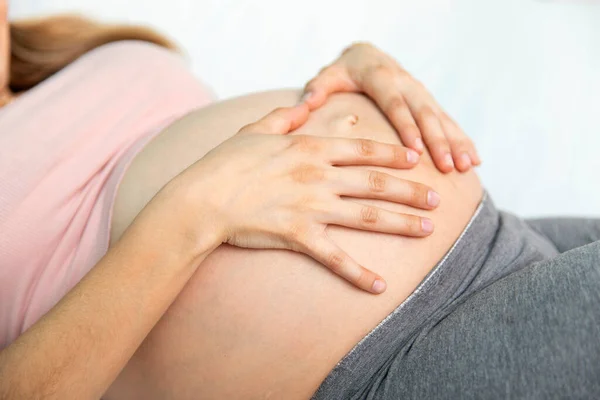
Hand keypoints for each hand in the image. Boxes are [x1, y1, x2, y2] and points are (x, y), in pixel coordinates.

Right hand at [173, 104, 439, 293]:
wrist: (203, 197)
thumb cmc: (225, 162)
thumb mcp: (255, 129)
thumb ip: (284, 115)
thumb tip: (305, 103)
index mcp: (310, 147)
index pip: (363, 150)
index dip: (393, 156)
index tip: (416, 160)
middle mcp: (319, 176)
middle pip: (376, 183)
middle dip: (410, 191)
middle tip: (436, 199)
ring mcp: (312, 207)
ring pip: (367, 216)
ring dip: (400, 223)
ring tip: (427, 229)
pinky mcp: (299, 236)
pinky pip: (335, 258)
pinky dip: (358, 274)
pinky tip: (380, 286)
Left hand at [301, 42, 480, 172]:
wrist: (368, 55)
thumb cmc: (344, 72)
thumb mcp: (329, 75)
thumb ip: (318, 88)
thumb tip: (307, 102)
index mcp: (381, 79)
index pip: (396, 105)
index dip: (407, 127)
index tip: (416, 151)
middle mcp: (406, 84)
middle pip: (425, 113)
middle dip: (439, 140)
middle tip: (448, 165)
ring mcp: (421, 93)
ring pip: (442, 118)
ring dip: (456, 142)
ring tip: (467, 165)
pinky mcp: (429, 101)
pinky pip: (449, 121)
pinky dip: (463, 139)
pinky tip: (474, 160)